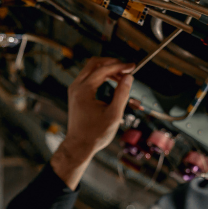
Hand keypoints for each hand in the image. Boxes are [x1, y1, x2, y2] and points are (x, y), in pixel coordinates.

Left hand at [51, 57, 133, 188]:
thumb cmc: (96, 134)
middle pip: (94, 63)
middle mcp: (76, 86)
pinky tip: (114, 82)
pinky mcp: (76, 93)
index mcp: (83, 90)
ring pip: (92, 69)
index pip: (103, 70)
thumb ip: (122, 94)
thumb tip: (129, 77)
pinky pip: (89, 77)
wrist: (79, 145)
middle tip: (127, 69)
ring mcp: (74, 89)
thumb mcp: (114, 115)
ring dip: (108, 69)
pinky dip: (102, 76)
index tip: (133, 66)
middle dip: (112, 63)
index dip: (119, 66)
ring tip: (123, 78)